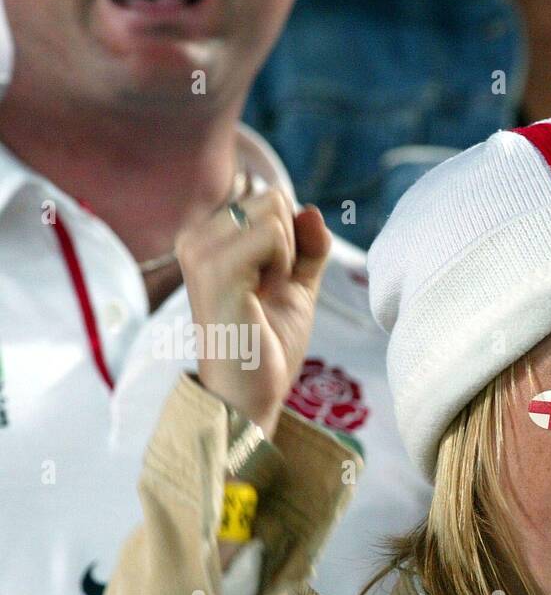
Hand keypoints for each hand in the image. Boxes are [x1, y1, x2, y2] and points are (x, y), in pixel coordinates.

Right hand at [178, 191, 331, 436]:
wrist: (249, 394)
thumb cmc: (268, 348)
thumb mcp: (297, 289)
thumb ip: (308, 249)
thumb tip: (313, 211)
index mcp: (207, 239)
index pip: (269, 202)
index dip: (291, 243)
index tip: (271, 285)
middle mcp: (195, 238)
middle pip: (272, 200)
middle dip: (290, 246)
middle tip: (268, 292)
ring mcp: (200, 251)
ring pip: (274, 212)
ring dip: (287, 258)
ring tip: (262, 296)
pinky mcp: (214, 268)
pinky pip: (274, 234)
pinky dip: (284, 267)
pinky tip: (261, 298)